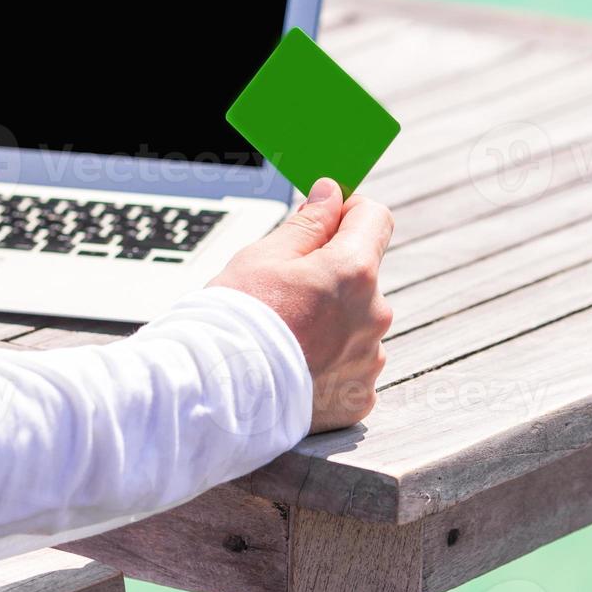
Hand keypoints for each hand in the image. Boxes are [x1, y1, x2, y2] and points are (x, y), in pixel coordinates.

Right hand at [209, 177, 393, 433]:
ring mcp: (369, 360)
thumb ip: (309, 223)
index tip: (324, 221)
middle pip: (363, 277)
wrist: (217, 396)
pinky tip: (294, 367)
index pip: (375, 218)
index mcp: (355, 271)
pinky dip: (329, 363)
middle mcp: (374, 315)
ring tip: (285, 337)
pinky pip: (351, 366)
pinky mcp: (359, 396)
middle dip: (332, 275)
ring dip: (332, 322)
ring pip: (357, 323)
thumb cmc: (235, 321)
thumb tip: (332, 195)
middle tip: (284, 293)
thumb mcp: (264, 256)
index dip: (347, 213)